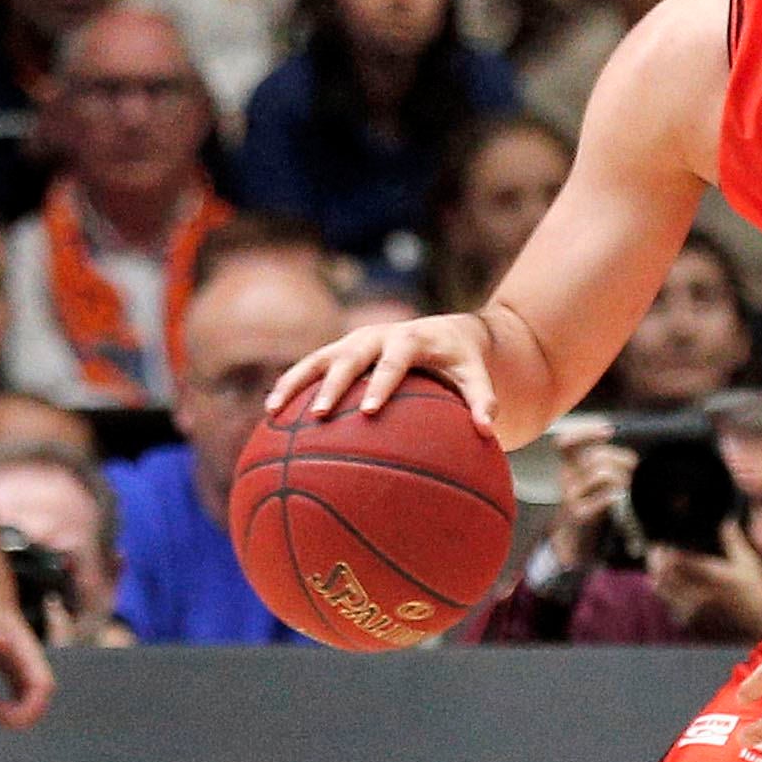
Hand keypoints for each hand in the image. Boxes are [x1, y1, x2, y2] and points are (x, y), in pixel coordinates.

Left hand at [0, 576, 56, 727]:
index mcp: (30, 655)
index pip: (42, 690)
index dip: (23, 706)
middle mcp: (33, 667)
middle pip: (39, 705)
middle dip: (16, 718)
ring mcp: (26, 673)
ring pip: (31, 706)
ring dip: (11, 716)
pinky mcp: (17, 676)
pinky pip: (20, 702)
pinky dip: (6, 710)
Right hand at [267, 310, 497, 432]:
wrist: (444, 331)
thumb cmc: (461, 361)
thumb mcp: (475, 375)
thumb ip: (482, 399)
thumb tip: (490, 430)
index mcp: (408, 339)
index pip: (393, 362)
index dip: (381, 384)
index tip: (369, 411)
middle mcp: (375, 335)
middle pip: (349, 358)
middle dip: (333, 385)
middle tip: (321, 414)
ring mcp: (353, 341)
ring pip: (318, 359)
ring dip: (296, 383)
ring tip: (274, 411)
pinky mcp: (339, 350)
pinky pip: (310, 367)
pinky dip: (291, 385)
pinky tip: (271, 414)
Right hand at [545, 417, 633, 575]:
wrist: (577, 542)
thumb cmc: (594, 506)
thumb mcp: (595, 481)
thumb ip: (607, 463)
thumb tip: (632, 459)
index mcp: (570, 466)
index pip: (566, 442)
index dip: (585, 433)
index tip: (607, 432)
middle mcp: (567, 478)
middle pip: (597, 456)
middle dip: (622, 461)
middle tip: (633, 472)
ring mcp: (571, 497)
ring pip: (601, 473)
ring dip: (622, 478)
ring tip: (628, 489)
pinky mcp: (580, 514)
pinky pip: (604, 497)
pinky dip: (616, 496)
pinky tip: (619, 501)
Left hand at [650, 527, 761, 643]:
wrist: (756, 630)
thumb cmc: (754, 595)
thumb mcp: (748, 564)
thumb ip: (733, 541)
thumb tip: (726, 521)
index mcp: (712, 577)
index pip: (677, 561)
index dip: (664, 551)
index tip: (661, 544)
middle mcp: (699, 595)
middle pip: (663, 576)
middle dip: (655, 562)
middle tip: (654, 552)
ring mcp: (691, 611)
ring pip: (662, 592)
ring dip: (657, 577)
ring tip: (658, 568)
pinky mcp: (689, 624)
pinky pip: (668, 606)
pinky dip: (665, 595)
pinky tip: (670, 588)